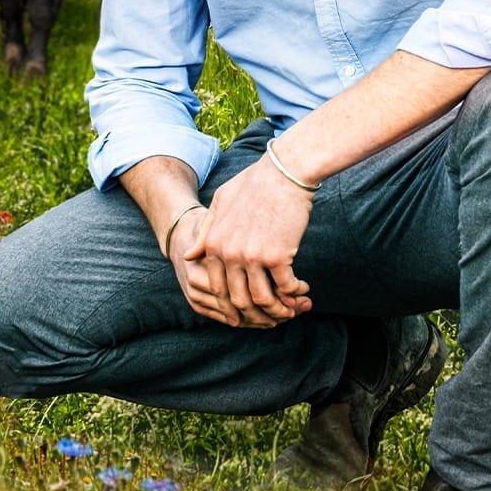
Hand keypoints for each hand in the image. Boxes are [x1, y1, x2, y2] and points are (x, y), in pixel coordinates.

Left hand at [168, 165, 313, 327]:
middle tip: (269, 318)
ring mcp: (252, 256)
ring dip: (277, 309)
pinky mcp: (278, 256)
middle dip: (254, 314)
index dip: (230, 306)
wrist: (284, 172)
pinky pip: (285, 287)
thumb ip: (204, 232)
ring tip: (289, 309)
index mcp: (213, 243)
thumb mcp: (219, 204)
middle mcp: (229, 254)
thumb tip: (188, 254)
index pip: (216, 287)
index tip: (244, 312)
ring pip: (261, 299)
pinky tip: (302, 290)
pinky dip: (294, 294)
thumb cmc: (254, 184)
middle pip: (237, 299)